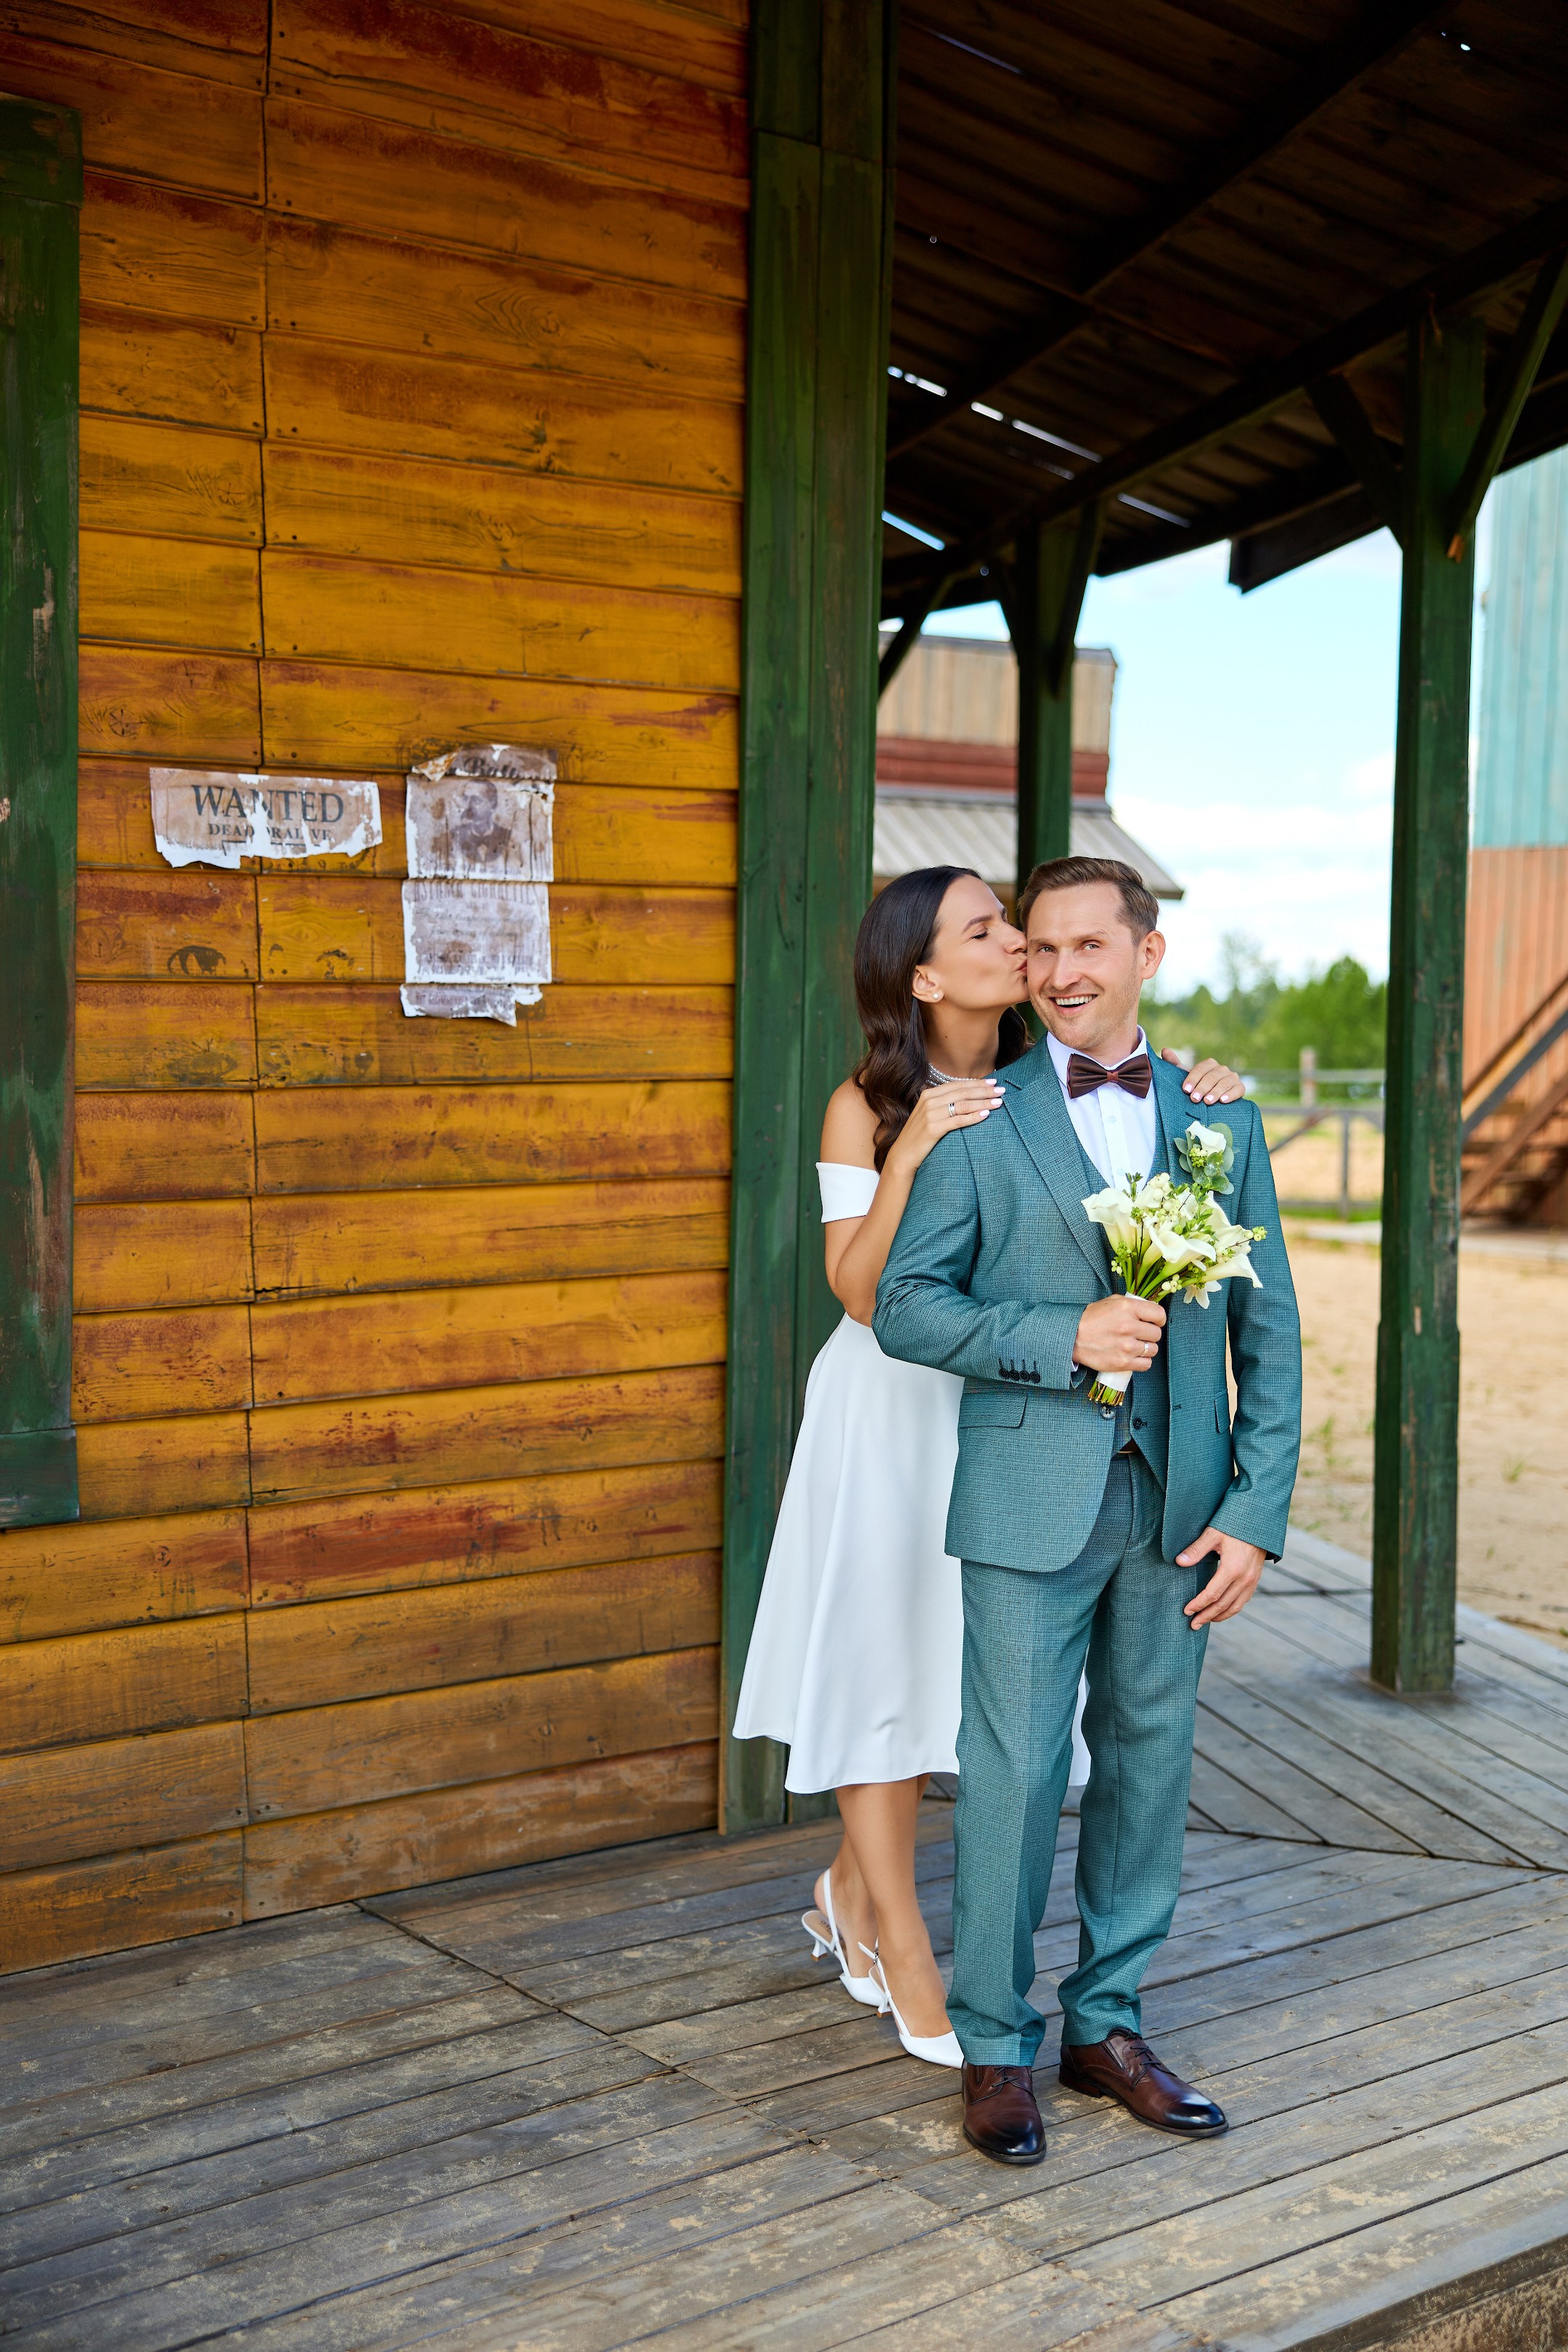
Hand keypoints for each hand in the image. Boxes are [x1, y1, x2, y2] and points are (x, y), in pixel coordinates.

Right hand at [886, 1078, 1004, 1175]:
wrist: (903, 1154)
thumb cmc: (920, 1135)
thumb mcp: (929, 1114)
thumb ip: (943, 1103)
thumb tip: (966, 1096)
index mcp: (929, 1094)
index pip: (958, 1085)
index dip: (978, 1083)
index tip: (994, 1083)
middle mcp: (929, 1101)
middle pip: (963, 1092)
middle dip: (985, 1091)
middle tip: (1002, 1091)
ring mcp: (930, 1114)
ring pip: (963, 1105)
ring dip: (983, 1103)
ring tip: (999, 1103)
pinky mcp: (933, 1128)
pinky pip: (958, 1120)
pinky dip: (974, 1117)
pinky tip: (986, 1115)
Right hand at [1072, 1293, 1164, 1373]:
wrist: (1072, 1337)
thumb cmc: (1091, 1319)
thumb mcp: (1111, 1302)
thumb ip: (1132, 1304)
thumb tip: (1149, 1310)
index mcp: (1127, 1308)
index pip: (1159, 1314)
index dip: (1158, 1319)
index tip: (1154, 1323)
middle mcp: (1129, 1326)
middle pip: (1156, 1334)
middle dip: (1150, 1334)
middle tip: (1140, 1335)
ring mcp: (1126, 1346)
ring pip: (1153, 1349)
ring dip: (1146, 1348)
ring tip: (1135, 1346)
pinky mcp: (1123, 1362)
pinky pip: (1146, 1364)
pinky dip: (1142, 1361)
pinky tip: (1134, 1356)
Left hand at [1161, 1049, 1245, 1105]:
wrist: (1213, 1100)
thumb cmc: (1196, 1087)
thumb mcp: (1185, 1076)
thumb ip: (1174, 1064)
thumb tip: (1165, 1050)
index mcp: (1209, 1064)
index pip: (1201, 1069)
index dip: (1193, 1079)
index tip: (1186, 1090)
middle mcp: (1222, 1069)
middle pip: (1212, 1076)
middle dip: (1203, 1087)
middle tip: (1194, 1098)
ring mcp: (1232, 1077)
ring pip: (1225, 1083)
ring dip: (1216, 1092)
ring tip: (1207, 1101)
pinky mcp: (1240, 1088)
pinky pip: (1238, 1089)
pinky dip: (1231, 1095)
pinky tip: (1223, 1101)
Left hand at [1178, 1528, 1265, 1624]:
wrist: (1259, 1521)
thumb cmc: (1234, 1525)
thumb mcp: (1213, 1533)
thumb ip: (1196, 1549)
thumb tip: (1179, 1562)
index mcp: (1232, 1569)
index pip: (1212, 1594)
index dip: (1198, 1604)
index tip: (1186, 1611)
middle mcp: (1244, 1578)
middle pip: (1223, 1605)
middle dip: (1207, 1616)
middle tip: (1193, 1625)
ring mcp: (1252, 1580)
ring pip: (1235, 1606)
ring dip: (1219, 1616)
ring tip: (1206, 1621)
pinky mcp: (1256, 1579)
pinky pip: (1244, 1600)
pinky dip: (1232, 1609)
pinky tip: (1222, 1611)